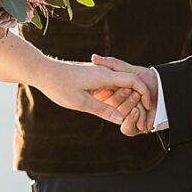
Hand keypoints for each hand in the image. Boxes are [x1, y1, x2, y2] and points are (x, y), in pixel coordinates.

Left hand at [36, 57, 153, 125]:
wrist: (43, 72)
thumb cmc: (60, 86)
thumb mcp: (81, 103)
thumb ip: (102, 111)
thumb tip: (120, 120)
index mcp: (104, 76)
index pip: (133, 80)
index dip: (144, 93)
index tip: (148, 106)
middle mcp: (104, 72)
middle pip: (130, 83)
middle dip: (138, 98)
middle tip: (141, 115)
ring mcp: (98, 73)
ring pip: (120, 85)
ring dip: (126, 98)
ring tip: (128, 114)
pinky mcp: (92, 76)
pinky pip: (110, 85)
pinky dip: (115, 96)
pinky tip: (113, 107)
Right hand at [90, 55, 158, 135]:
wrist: (167, 90)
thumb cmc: (149, 79)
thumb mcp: (129, 70)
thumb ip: (111, 64)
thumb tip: (93, 57)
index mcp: (112, 95)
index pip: (103, 98)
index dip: (106, 93)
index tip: (112, 86)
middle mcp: (117, 108)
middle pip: (111, 108)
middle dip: (121, 99)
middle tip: (132, 92)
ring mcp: (125, 119)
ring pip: (119, 118)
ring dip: (128, 107)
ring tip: (138, 98)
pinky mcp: (134, 128)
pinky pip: (127, 129)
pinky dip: (131, 120)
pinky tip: (136, 111)